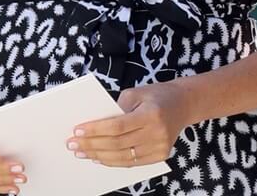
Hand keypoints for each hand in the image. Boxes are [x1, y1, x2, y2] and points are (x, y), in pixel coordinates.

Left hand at [68, 81, 190, 166]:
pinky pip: (132, 162)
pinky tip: (99, 158)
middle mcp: (157, 132)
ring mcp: (160, 147)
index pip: (117, 126)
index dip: (95, 130)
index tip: (77, 131)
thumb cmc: (157, 95)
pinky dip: (113, 161)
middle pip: (117, 144)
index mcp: (151, 114)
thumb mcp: (137, 92)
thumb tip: (93, 126)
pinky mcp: (160, 155)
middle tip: (72, 145)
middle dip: (91, 145)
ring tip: (82, 153)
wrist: (184, 103)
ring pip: (122, 157)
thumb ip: (116, 108)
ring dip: (99, 156)